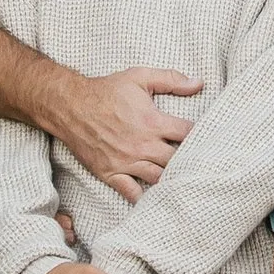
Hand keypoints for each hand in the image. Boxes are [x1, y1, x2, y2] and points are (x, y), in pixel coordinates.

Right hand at [54, 63, 201, 200]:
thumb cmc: (106, 90)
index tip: (202, 136)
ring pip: (158, 178)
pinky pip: (131, 193)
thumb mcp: (139, 77)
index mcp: (153, 122)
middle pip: (176, 160)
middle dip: (186, 159)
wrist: (70, 106)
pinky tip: (152, 195)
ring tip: (175, 175)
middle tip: (192, 158)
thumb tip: (199, 84)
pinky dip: (143, 196)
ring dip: (168, 176)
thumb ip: (170, 79)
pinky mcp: (111, 173)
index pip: (188, 134)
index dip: (198, 135)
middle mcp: (143, 145)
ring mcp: (126, 162)